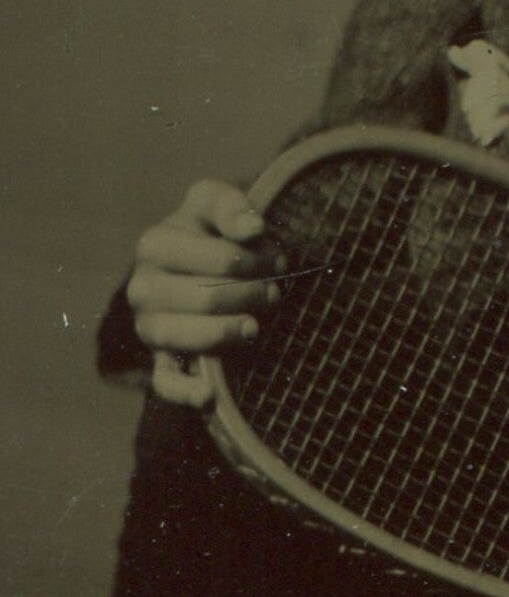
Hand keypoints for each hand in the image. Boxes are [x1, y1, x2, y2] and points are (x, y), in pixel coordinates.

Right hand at [128, 179, 283, 406]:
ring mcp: (149, 324)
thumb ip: (231, 205)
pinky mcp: (159, 357)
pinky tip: (208, 396)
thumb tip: (252, 229)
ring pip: (184, 337)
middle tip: (276, 290)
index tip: (279, 258)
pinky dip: (185, 391)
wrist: (197, 260)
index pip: (221, 259)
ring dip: (228, 332)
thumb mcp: (216, 201)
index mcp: (155, 244)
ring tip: (256, 325)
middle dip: (252, 294)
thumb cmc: (211, 228)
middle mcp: (142, 287)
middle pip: (208, 298)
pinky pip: (165, 381)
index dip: (259, 261)